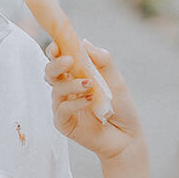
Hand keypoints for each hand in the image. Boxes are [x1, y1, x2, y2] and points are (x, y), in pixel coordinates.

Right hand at [46, 41, 141, 161]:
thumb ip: (102, 60)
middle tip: (69, 61)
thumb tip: (84, 42)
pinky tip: (89, 100)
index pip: (59, 59)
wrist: (127, 135)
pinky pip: (62, 109)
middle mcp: (67, 89)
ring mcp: (63, 106)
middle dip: (56, 64)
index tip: (57, 46)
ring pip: (56, 89)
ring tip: (89, 84)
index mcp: (76, 75)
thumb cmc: (121, 106)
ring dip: (72, 84)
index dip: (55, 51)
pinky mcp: (63, 123)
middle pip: (50, 72)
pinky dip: (74, 103)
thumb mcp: (115, 79)